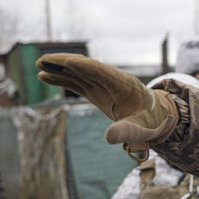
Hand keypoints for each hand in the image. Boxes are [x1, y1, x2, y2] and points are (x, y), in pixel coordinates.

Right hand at [37, 53, 178, 152]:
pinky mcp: (98, 92)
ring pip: (79, 73)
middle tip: (44, 60)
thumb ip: (128, 132)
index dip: (87, 67)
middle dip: (66, 63)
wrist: (158, 116)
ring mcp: (104, 85)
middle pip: (87, 68)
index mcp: (125, 86)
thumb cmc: (153, 121)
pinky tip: (45, 76)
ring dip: (60, 69)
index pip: (103, 73)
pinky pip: (78, 83)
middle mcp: (113, 81)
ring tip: (40, 65)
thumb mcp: (144, 129)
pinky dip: (62, 79)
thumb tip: (108, 138)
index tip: (70, 61)